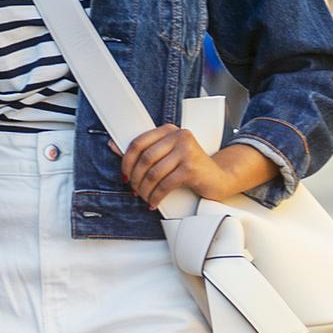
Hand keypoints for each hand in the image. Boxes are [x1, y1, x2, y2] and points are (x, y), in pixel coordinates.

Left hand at [119, 126, 276, 210]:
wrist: (219, 178)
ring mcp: (186, 151)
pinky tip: (154, 202)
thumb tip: (113, 145)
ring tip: (144, 197)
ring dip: (145, 190)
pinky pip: (165, 184)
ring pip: (153, 173)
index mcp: (169, 130)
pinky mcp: (191, 167)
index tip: (124, 175)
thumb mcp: (167, 155)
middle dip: (135, 178)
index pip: (138, 143)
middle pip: (144, 159)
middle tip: (134, 189)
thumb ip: (143, 150)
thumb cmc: (190, 167)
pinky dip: (156, 196)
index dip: (126, 162)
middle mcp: (179, 136)